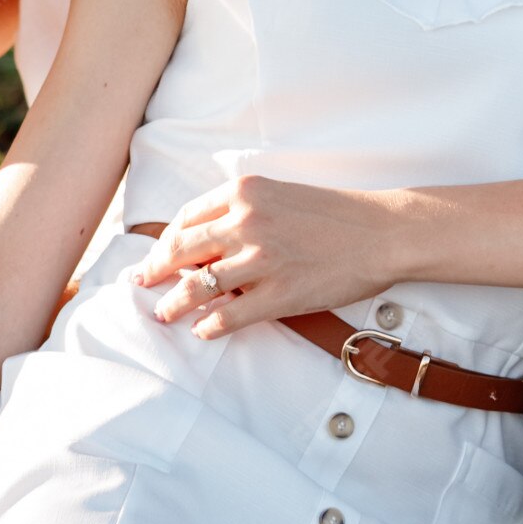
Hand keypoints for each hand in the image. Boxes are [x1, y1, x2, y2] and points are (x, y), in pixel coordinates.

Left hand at [123, 177, 406, 337]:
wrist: (381, 231)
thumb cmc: (335, 214)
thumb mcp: (281, 195)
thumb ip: (244, 210)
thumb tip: (207, 240)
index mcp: (245, 192)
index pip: (187, 218)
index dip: (165, 241)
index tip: (156, 255)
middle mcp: (247, 221)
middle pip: (182, 249)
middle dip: (155, 270)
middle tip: (141, 283)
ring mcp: (262, 259)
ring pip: (198, 286)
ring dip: (174, 304)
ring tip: (162, 314)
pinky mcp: (280, 293)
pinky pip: (229, 315)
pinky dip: (208, 326)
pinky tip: (202, 331)